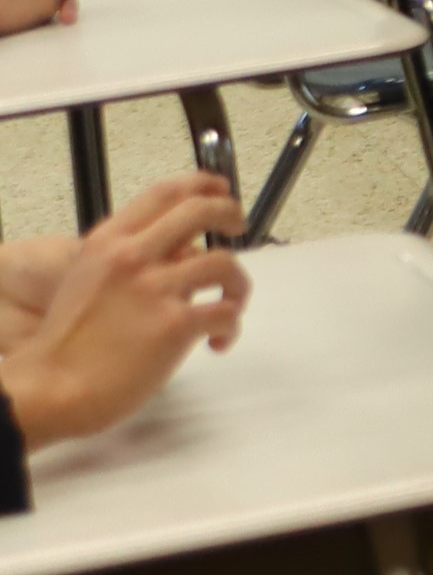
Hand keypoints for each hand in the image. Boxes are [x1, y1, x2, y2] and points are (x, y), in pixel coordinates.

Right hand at [0, 175, 248, 448]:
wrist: (51, 388)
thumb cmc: (67, 343)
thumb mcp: (85, 279)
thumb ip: (126, 260)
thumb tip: (175, 255)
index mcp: (107, 243)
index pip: (164, 193)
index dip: (201, 185)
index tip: (218, 190)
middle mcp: (132, 258)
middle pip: (202, 211)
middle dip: (230, 214)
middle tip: (238, 228)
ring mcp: (155, 289)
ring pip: (225, 263)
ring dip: (238, 285)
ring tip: (230, 304)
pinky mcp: (175, 324)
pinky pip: (227, 312)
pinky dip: (231, 326)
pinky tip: (217, 342)